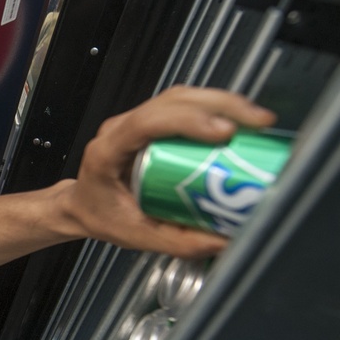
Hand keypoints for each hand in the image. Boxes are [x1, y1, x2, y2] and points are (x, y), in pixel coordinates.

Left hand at [65, 86, 277, 257]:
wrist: (83, 206)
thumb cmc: (101, 216)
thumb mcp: (137, 236)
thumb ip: (178, 241)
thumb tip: (223, 240)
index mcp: (108, 152)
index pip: (147, 123)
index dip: (188, 121)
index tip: (223, 134)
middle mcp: (120, 128)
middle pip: (172, 101)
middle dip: (220, 107)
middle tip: (257, 124)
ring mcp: (135, 121)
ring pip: (181, 97)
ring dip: (222, 103)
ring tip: (256, 122)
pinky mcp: (151, 121)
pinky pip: (184, 105)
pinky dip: (214, 108)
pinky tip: (239, 121)